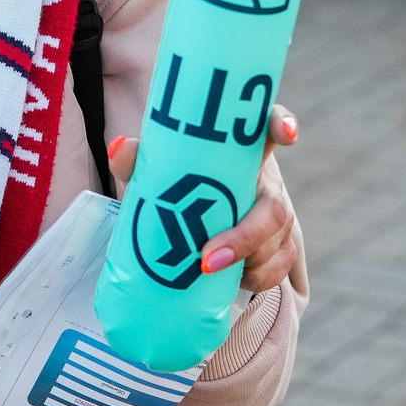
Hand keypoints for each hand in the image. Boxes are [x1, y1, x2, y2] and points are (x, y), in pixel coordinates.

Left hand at [107, 104, 306, 296]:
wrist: (187, 223)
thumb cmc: (177, 188)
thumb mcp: (158, 172)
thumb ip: (139, 159)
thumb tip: (118, 148)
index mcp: (243, 153)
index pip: (269, 125)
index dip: (282, 124)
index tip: (286, 134)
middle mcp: (267, 183)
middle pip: (276, 207)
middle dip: (246, 236)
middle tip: (207, 260)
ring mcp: (278, 217)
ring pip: (279, 242)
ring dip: (247, 263)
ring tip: (207, 272)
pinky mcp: (280, 247)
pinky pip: (278, 269)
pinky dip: (255, 279)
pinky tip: (232, 280)